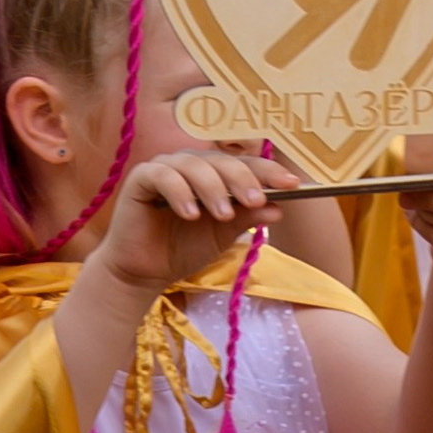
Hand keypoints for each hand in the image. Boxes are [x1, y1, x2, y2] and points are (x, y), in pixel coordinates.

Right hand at [93, 146, 292, 302]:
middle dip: (242, 179)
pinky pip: (162, 176)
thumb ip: (247, 217)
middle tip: (256, 200)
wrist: (145, 271)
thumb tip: (278, 207)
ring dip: (212, 188)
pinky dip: (179, 192)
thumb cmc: (183, 248)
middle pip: (221, 160)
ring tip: (223, 215)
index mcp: (213, 173)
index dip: (268, 172)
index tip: (292, 184)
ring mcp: (163, 168)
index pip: (244, 164)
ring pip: (193, 165)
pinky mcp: (140, 178)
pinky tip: (190, 214)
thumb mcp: (223, 234)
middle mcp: (189, 164)